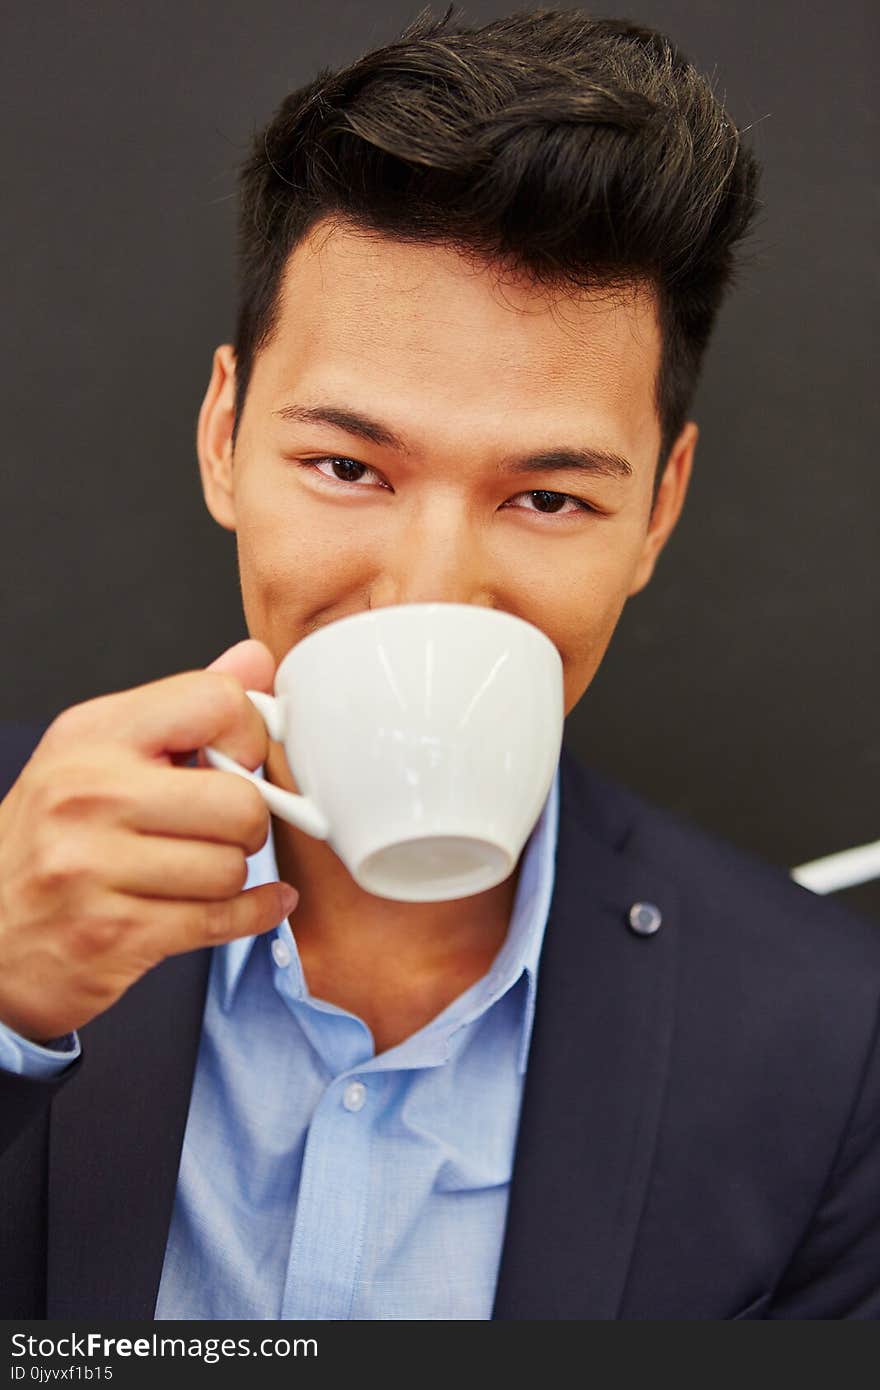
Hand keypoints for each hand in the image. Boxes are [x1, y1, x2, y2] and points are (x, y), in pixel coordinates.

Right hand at [0, 639, 297, 1043]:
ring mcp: (94, 868)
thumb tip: (255, 659)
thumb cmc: (51, 840)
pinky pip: (221, 919)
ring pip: (232, 867)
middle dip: (248, 823)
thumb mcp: (99, 753)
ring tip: (199, 870)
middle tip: (223, 829)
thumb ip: (183, 708)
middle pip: (239, 801)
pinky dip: (252, 913)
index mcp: (91, 735)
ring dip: (232, 875)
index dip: (248, 736)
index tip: (237, 762)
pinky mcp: (112, 934)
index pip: (215, 702)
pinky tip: (256, 903)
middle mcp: (88, 794)